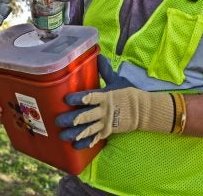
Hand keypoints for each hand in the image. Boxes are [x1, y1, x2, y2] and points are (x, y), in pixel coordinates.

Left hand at [56, 55, 186, 148]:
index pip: (90, 97)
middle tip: (58, 121)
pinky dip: (86, 143)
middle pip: (86, 116)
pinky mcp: (108, 131)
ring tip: (62, 136)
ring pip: (88, 130)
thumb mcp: (118, 80)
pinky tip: (75, 146)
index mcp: (105, 96)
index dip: (78, 98)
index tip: (66, 99)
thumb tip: (99, 55)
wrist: (145, 110)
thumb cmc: (129, 93)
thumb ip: (106, 70)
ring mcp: (106, 122)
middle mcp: (104, 111)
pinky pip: (95, 138)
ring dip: (75, 133)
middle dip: (71, 119)